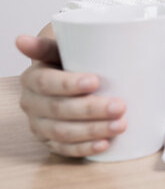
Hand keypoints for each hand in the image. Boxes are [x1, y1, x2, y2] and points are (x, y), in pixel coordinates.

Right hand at [15, 34, 126, 157]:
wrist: (72, 74)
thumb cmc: (71, 59)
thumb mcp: (62, 45)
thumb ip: (48, 42)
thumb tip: (20, 39)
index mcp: (33, 78)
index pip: (46, 83)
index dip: (68, 84)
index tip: (95, 81)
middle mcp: (32, 103)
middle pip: (59, 110)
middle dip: (90, 110)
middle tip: (120, 106)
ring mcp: (41, 125)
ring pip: (63, 132)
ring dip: (92, 131)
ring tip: (120, 125)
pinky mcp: (52, 141)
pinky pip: (66, 149)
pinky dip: (85, 149)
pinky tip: (104, 144)